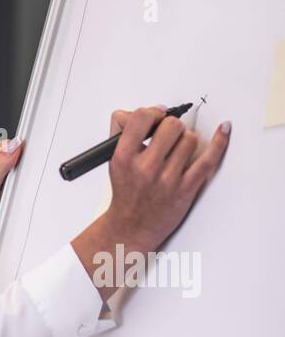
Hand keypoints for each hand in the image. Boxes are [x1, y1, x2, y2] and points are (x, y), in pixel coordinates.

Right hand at [105, 105, 229, 254]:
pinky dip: (219, 143)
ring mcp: (167, 180)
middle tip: (169, 135)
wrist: (132, 225)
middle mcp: (145, 168)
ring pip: (190, 139)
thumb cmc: (126, 190)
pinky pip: (208, 160)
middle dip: (172, 126)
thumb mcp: (112, 158)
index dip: (153, 113)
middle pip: (171, 126)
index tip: (157, 116)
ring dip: (186, 139)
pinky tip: (224, 129)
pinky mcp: (186, 189)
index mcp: (124, 157)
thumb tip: (151, 111)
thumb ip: (122, 128)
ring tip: (178, 150)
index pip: (141, 117)